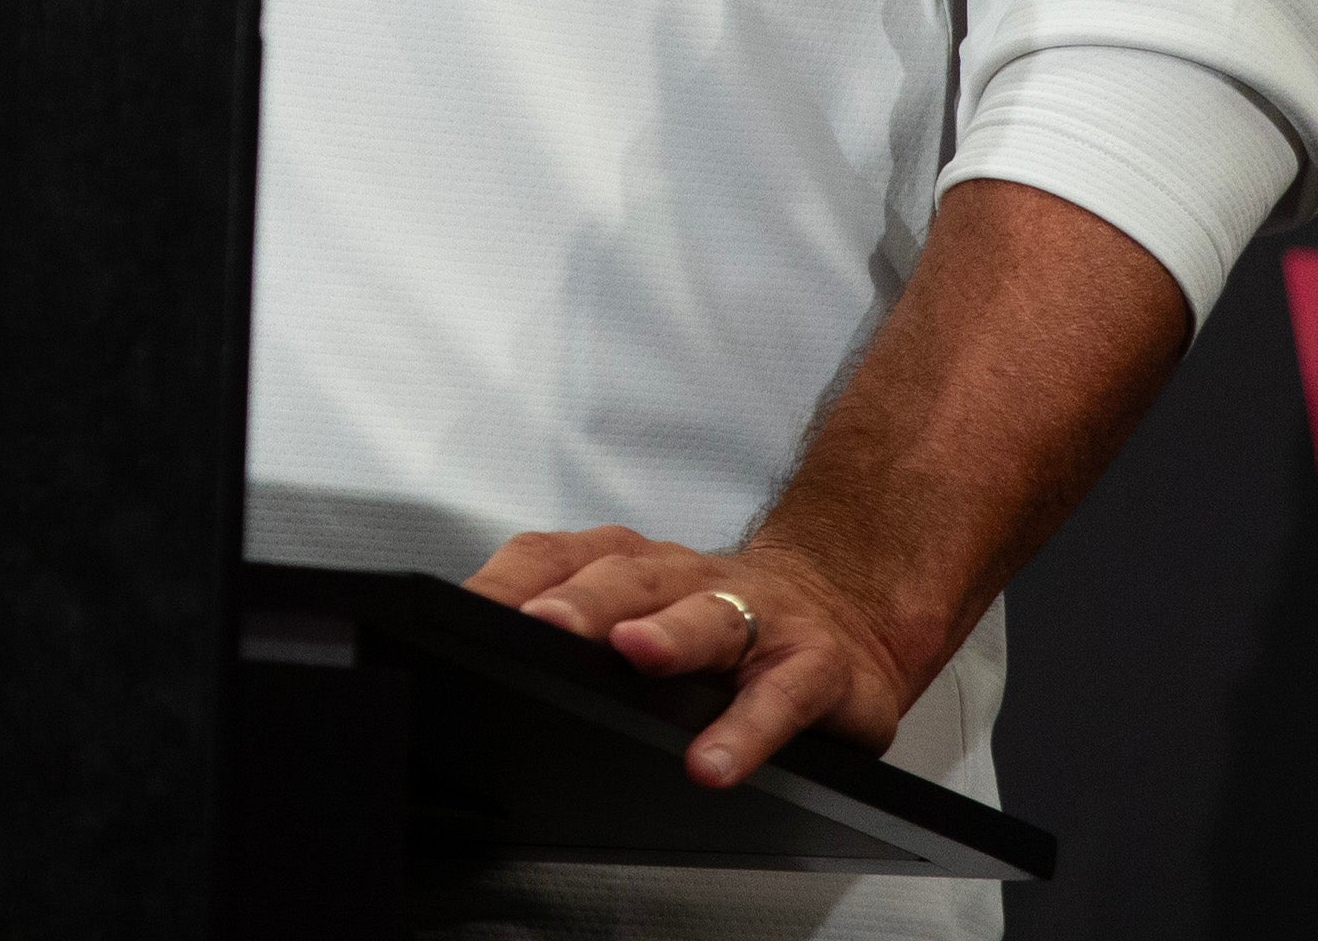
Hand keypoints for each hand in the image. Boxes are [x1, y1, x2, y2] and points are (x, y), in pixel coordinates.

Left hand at [461, 525, 921, 788]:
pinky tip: (716, 760)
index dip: (514, 580)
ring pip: (711, 617)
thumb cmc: (725, 622)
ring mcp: (759, 616)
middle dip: (583, 600)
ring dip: (671, 633)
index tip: (467, 610)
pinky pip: (782, 695)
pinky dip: (747, 728)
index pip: (561, 556)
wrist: (850, 614)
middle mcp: (692, 578)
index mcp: (636, 565)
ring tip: (636, 655)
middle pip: (630, 578)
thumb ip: (578, 630)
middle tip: (544, 625)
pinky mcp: (816, 665)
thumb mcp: (646, 613)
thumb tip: (482, 664)